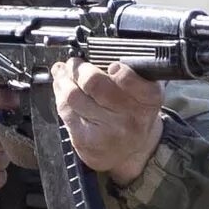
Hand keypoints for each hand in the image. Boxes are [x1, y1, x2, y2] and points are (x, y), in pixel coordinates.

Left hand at [54, 59, 162, 184]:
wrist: (132, 151)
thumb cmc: (134, 115)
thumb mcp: (142, 92)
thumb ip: (122, 73)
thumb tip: (86, 57)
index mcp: (148, 101)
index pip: (127, 78)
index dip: (115, 68)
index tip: (109, 65)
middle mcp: (129, 119)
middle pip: (93, 83)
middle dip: (79, 68)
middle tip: (75, 64)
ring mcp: (107, 132)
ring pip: (73, 95)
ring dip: (64, 80)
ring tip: (64, 75)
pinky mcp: (86, 141)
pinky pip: (65, 110)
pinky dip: (60, 96)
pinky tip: (62, 91)